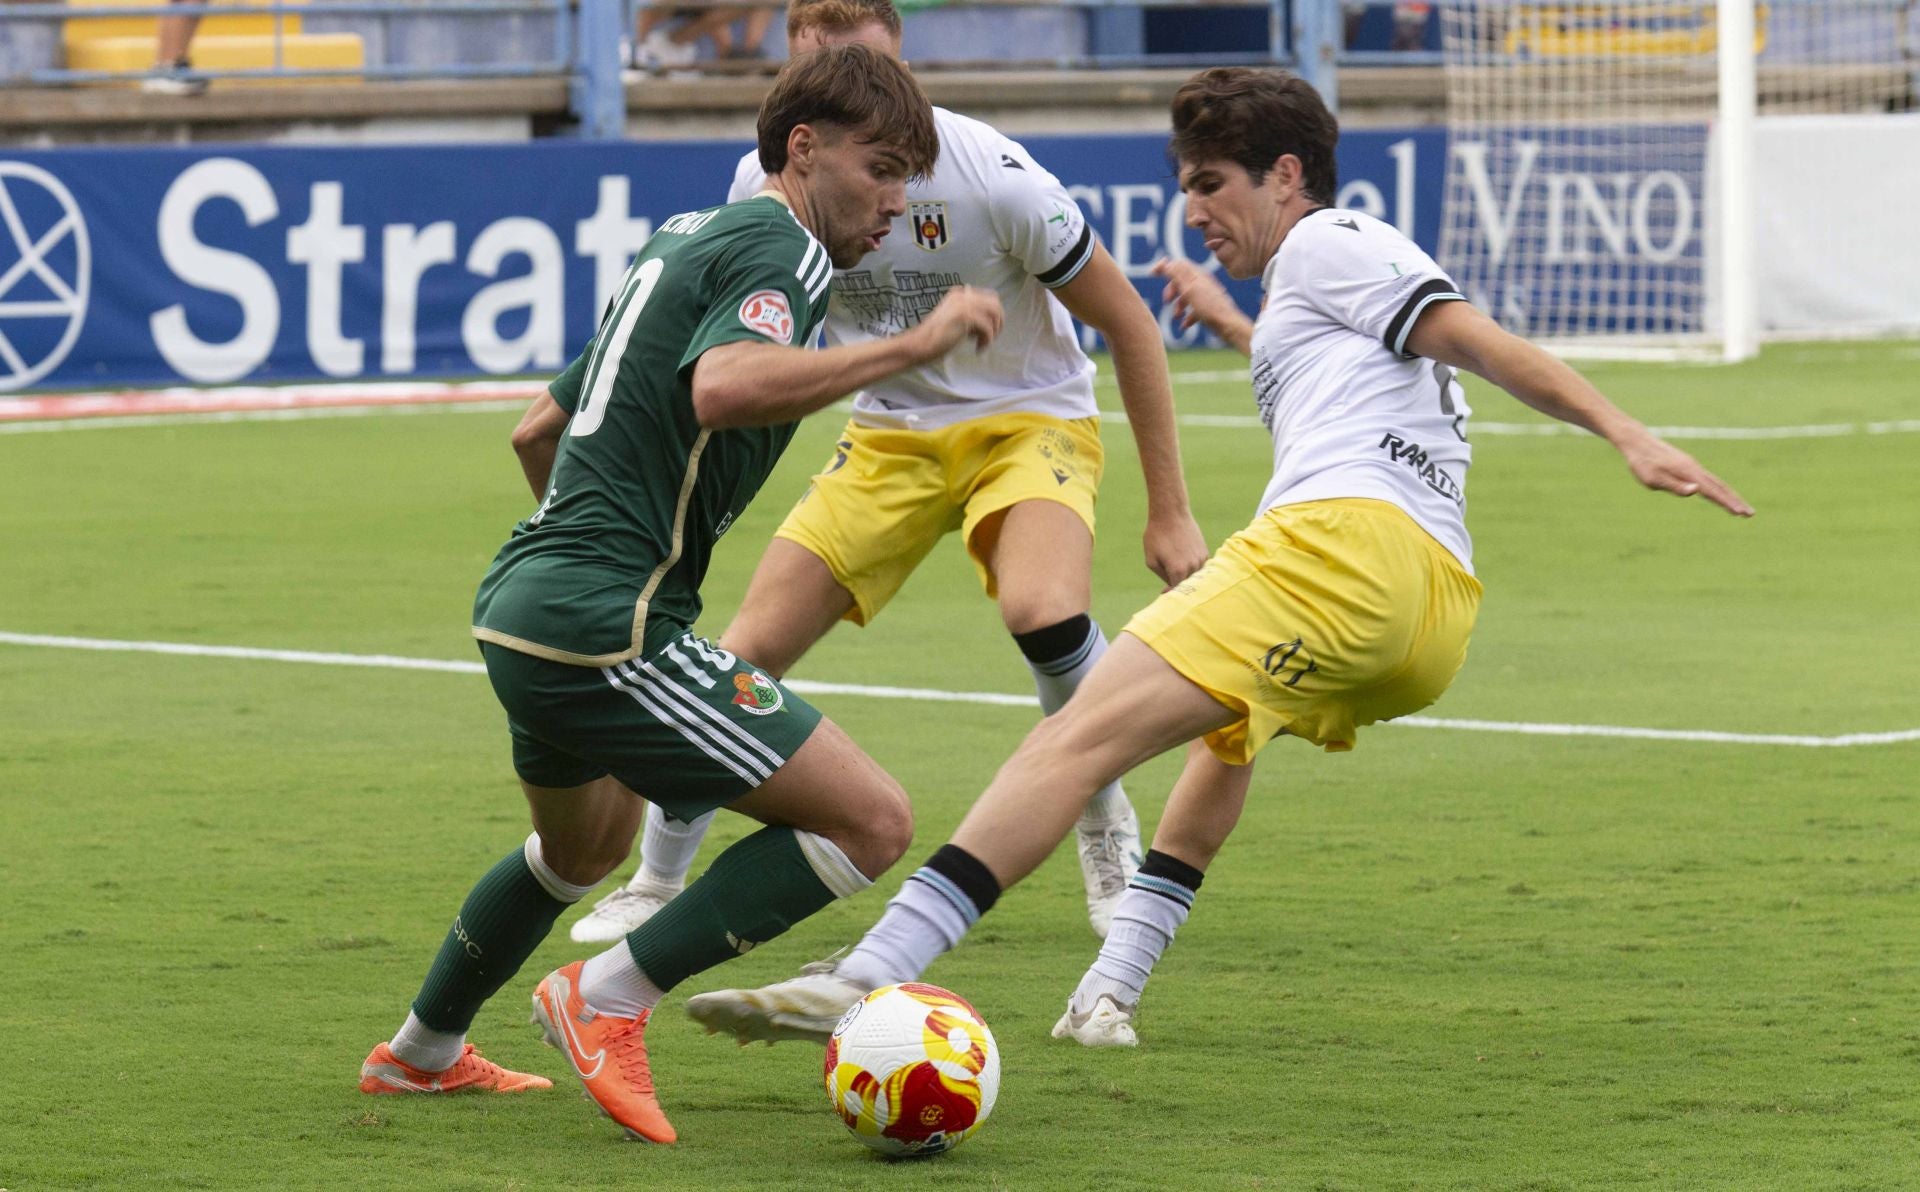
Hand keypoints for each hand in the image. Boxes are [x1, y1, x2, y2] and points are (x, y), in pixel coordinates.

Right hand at [912, 286, 1003, 358]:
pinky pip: (988, 329)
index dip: (992, 315)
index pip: (988, 297)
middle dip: (998, 321)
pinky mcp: (966, 317)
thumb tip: (988, 319)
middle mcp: (964, 295)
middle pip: (995, 303)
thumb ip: (967, 314)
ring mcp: (965, 304)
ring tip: (984, 343)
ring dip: (994, 331)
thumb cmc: (935, 336)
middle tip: (992, 337)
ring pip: (995, 314)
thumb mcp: (953, 318)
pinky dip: (987, 341)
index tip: (985, 330)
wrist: (921, 343)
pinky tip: (978, 349)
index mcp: (960, 293)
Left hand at [1143, 511, 1209, 588]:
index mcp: (1178, 571)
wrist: (1171, 513)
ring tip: (1174, 565)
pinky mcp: (1205, 552)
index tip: (1163, 592)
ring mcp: (1201, 560)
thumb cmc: (1157, 536)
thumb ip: (1162, 576)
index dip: (1170, 594)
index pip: (1176, 592)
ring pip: (1194, 577)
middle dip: (1178, 586)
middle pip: (1186, 585)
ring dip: (1185, 576)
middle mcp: (1193, 567)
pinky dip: (1192, 567)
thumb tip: (1170, 588)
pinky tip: (1182, 558)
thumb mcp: (1151, 560)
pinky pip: (1199, 567)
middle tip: (1169, 581)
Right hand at [1151, 257, 1240, 337]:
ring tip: (1177, 317)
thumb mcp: (1188, 290)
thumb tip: (1167, 261)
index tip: (1152, 274)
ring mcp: (1206, 295)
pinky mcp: (1209, 308)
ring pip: (1186, 296)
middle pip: (1180, 281)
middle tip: (1166, 301)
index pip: (1178, 264)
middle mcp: (1202, 283)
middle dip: (1170, 291)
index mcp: (1198, 275)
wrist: (1228, 325)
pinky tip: (1185, 326)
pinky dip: (1187, 316)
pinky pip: (1194, 309)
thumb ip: (1177, 276)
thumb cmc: (1209, 308)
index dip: (1164, 267)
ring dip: (1178, 306)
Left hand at [1620, 434, 1754, 516]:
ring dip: (1729, 495)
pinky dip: (1719, 488)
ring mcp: (1692, 465)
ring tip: (1740, 507)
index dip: (1727, 503)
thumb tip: (1696, 491)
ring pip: (1716, 482)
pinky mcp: (1688, 465)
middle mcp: (1694, 468)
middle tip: (1750, 514)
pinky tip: (1721, 495)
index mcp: (1687, 472)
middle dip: (1735, 500)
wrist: (1637, 442)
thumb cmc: (1642, 463)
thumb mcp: (1653, 479)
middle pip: (1720, 486)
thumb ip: (1675, 486)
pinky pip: (1708, 479)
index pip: (1711, 491)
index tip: (1741, 513)